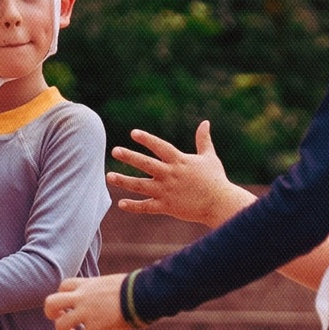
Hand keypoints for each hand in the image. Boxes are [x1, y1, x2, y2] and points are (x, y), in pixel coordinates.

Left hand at [44, 273, 132, 329]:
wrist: (143, 294)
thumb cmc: (134, 288)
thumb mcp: (111, 283)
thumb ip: (100, 289)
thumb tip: (106, 295)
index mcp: (87, 285)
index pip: (63, 286)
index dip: (62, 297)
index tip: (69, 306)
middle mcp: (82, 297)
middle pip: (51, 302)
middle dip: (51, 314)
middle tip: (60, 319)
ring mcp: (87, 312)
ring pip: (61, 324)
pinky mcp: (96, 327)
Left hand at [106, 121, 257, 228]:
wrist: (220, 203)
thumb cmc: (215, 179)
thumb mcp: (209, 157)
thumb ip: (203, 140)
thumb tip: (205, 122)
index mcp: (179, 161)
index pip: (160, 147)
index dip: (147, 139)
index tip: (133, 133)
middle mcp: (170, 174)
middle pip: (145, 164)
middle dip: (129, 156)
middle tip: (115, 151)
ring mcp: (166, 191)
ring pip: (140, 185)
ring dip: (124, 180)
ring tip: (108, 176)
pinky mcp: (166, 206)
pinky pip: (146, 207)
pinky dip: (133, 206)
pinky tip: (120, 203)